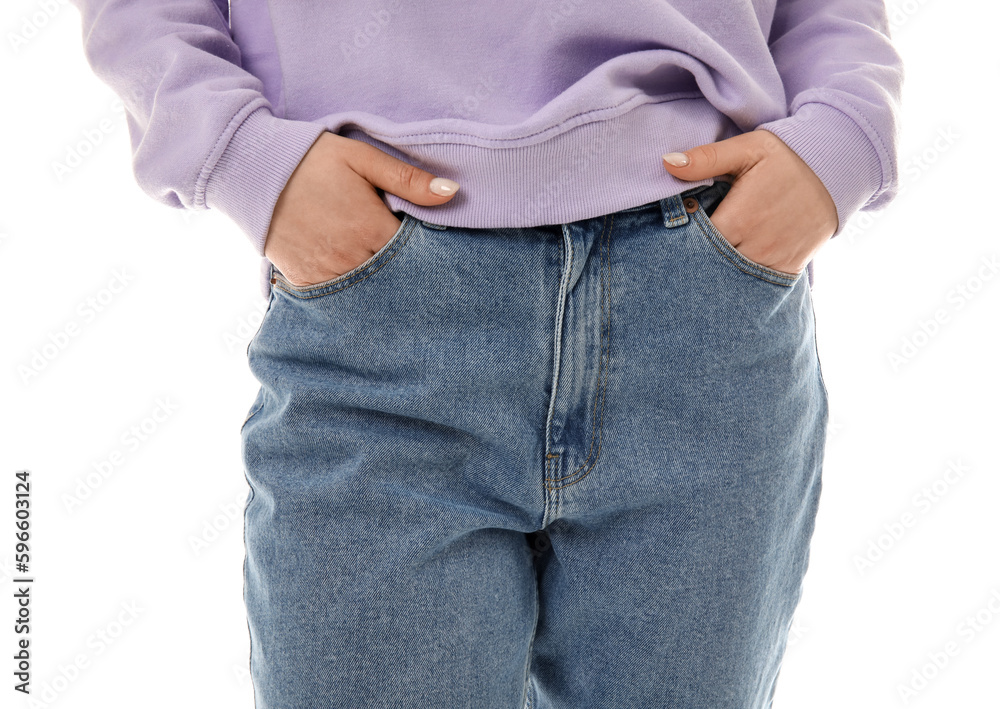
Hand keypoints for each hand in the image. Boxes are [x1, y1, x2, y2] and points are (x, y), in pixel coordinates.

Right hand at [264, 132, 459, 286]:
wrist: (253, 171)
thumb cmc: (313, 160)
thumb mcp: (363, 158)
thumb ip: (408, 180)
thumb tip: (453, 193)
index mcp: (370, 228)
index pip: (416, 253)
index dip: (425, 250)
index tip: (429, 245)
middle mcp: (351, 257)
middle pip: (394, 276)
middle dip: (405, 270)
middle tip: (412, 264)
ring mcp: (326, 273)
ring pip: (369, 292)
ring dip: (380, 284)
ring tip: (384, 270)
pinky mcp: (304, 281)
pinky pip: (337, 298)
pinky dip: (351, 292)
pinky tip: (358, 280)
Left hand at [661, 130, 837, 274]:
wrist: (837, 170)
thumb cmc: (786, 157)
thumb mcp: (747, 149)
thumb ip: (706, 159)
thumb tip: (667, 163)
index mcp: (739, 219)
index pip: (695, 243)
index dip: (681, 240)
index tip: (674, 233)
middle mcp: (756, 246)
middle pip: (711, 265)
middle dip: (697, 259)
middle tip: (684, 251)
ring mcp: (773, 261)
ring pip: (732, 279)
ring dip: (717, 273)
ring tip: (705, 262)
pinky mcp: (788, 269)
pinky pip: (756, 285)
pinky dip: (741, 281)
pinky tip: (729, 272)